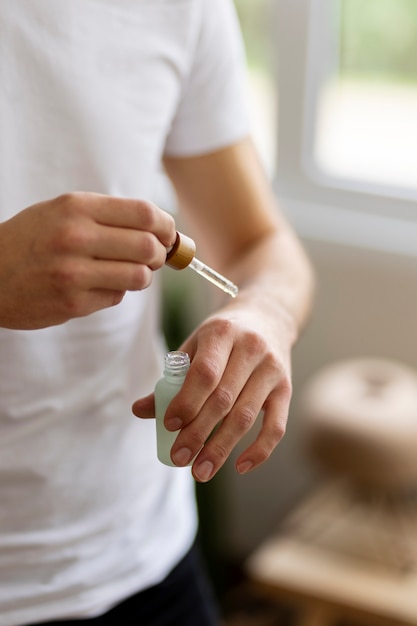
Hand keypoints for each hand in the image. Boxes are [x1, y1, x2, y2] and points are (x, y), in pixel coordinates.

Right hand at [0, 192, 175, 328]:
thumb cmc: (30, 240)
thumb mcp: (60, 211)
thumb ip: (107, 216)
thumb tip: (161, 230)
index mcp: (76, 207)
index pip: (144, 214)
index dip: (166, 226)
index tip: (168, 234)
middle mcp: (76, 237)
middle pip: (148, 247)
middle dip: (160, 254)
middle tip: (154, 257)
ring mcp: (73, 273)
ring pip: (139, 276)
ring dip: (142, 276)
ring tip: (127, 272)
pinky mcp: (72, 303)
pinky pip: (117, 298)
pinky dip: (116, 292)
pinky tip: (97, 285)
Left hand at [133, 303, 292, 481]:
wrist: (268, 317)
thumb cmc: (223, 337)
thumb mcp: (195, 345)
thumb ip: (171, 377)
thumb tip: (139, 410)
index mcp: (222, 333)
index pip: (205, 372)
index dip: (187, 401)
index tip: (169, 425)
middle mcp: (251, 349)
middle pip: (224, 399)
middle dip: (199, 433)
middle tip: (179, 459)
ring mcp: (272, 370)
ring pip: (246, 416)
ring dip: (222, 448)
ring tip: (201, 471)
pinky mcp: (286, 388)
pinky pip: (276, 426)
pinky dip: (260, 450)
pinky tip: (240, 467)